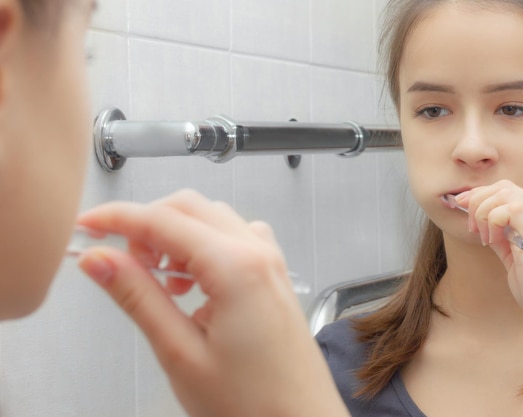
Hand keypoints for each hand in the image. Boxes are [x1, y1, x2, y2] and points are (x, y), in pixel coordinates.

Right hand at [76, 189, 348, 416]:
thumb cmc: (254, 403)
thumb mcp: (180, 352)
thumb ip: (138, 297)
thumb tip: (101, 259)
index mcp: (236, 267)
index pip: (161, 220)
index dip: (116, 219)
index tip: (87, 226)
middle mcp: (258, 254)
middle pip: (188, 207)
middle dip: (146, 224)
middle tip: (117, 259)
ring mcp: (270, 262)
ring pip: (210, 219)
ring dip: (175, 235)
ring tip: (155, 280)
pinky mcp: (272, 276)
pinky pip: (232, 239)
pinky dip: (201, 247)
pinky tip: (190, 284)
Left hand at [455, 180, 522, 346]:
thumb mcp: (519, 261)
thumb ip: (506, 240)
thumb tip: (484, 225)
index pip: (511, 192)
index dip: (482, 196)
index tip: (462, 207)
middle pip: (505, 187)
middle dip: (477, 201)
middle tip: (470, 227)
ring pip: (505, 193)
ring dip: (483, 212)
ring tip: (484, 238)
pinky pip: (510, 210)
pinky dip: (492, 221)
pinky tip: (492, 242)